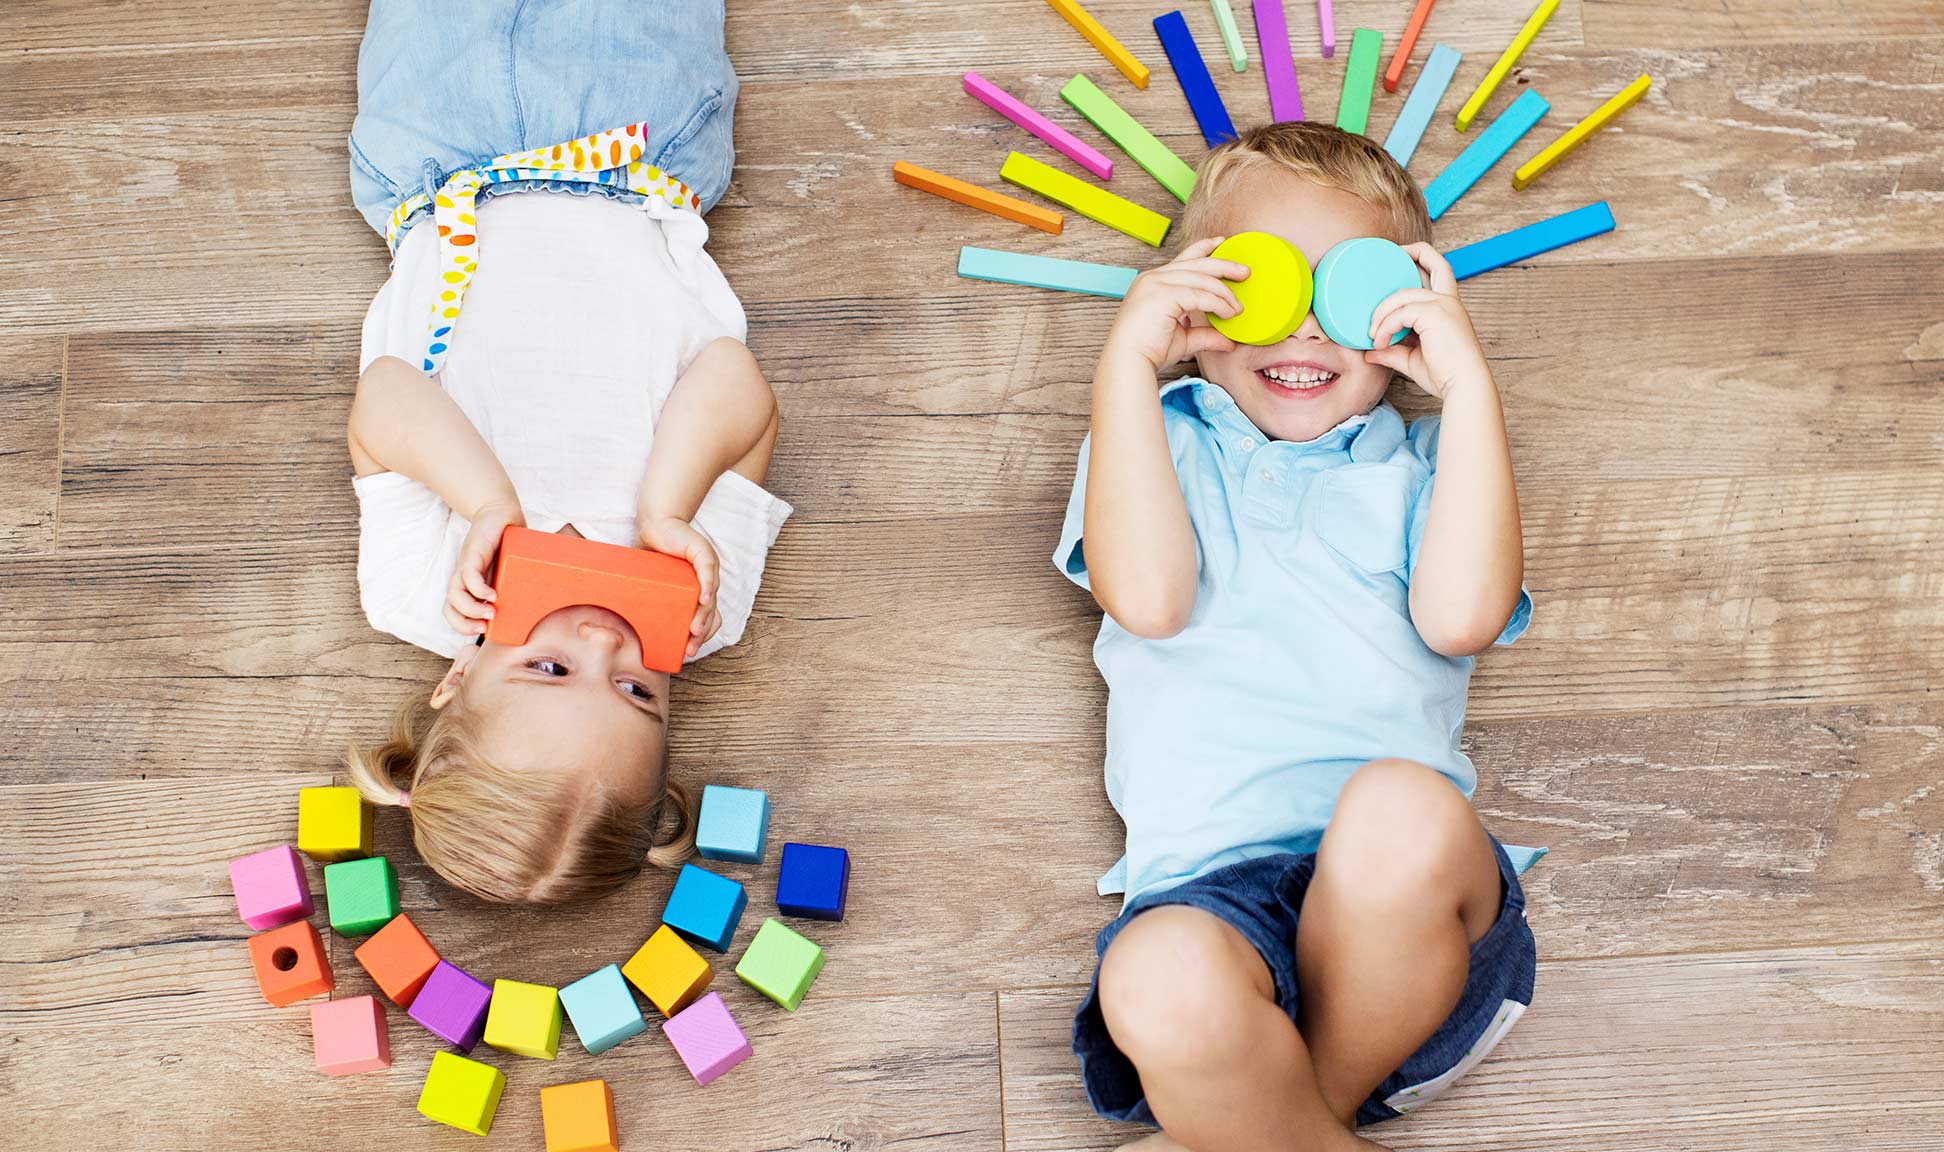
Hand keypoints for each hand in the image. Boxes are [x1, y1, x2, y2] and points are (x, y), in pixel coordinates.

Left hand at [444, 498, 523, 635]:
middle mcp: (465, 578)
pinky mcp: (473, 554)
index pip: (454, 612)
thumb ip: (515, 587)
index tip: (485, 630)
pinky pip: (468, 576)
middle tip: (485, 626)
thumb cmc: (508, 544)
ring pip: (454, 595)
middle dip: (464, 624)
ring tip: (492, 611)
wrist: (501, 514)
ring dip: (471, 609)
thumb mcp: (510, 572)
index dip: (463, 626)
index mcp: (470, 586)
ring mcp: (466, 566)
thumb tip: (536, 609)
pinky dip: (478, 590)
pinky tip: (493, 594)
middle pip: (450, 608)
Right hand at [637, 515, 721, 658]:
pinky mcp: (702, 553)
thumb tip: (617, 624)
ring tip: (694, 630)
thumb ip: (644, 599)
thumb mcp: (651, 583)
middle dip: (701, 633)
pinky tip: (703, 600)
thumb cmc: (652, 554)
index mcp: (697, 593)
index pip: (706, 620)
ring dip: (703, 615)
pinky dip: (707, 587)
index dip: (700, 636)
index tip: (687, 651)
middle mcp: (707, 583)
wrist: (656, 524)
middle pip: (710, 613)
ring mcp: (707, 568)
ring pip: (710, 597)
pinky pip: (707, 573)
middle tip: (690, 649)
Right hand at [1102, 236, 1247, 373]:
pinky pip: (1200, 295)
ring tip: (1238, 307)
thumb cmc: (1149, 351)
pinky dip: (1218, 304)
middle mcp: (1153, 278)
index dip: (1203, 248)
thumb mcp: (1184, 338)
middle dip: (1224, 265)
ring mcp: (1156, 283)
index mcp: (1153, 282)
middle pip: (1196, 263)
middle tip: (1245, 271)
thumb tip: (1229, 341)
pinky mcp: (1163, 294)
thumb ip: (1205, 334)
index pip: (1183, 259)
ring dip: (1224, 293)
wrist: (1129, 362)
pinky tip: (1228, 314)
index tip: (1220, 242)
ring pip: (1201, 279)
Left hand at [1364, 243, 1493, 399]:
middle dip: (1410, 251)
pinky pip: (1399, 313)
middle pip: (1433, 260)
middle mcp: (1448, 301)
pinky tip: (1380, 343)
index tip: (1397, 262)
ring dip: (1381, 314)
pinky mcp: (1435, 314)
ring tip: (1373, 336)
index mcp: (1448, 307)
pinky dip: (1386, 327)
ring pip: (1402, 294)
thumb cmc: (1445, 376)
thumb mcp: (1412, 360)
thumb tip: (1369, 352)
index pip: (1438, 271)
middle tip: (1382, 266)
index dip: (1420, 259)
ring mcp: (1443, 305)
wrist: (1464, 386)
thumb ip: (1392, 352)